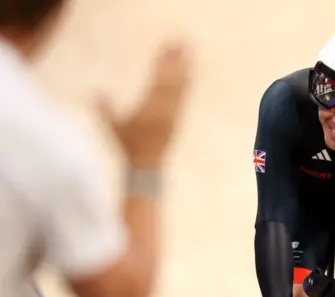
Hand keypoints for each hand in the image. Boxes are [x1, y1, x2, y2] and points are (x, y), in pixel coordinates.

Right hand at [97, 42, 190, 169]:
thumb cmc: (127, 147)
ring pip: (180, 87)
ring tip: (188, 51)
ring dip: (184, 68)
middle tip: (180, 41)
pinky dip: (187, 82)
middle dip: (175, 60)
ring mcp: (172, 115)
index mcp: (149, 111)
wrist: (147, 166)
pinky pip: (183, 96)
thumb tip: (95, 92)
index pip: (158, 82)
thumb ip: (105, 110)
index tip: (166, 48)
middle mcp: (164, 112)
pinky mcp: (177, 118)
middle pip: (171, 81)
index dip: (163, 64)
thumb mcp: (113, 128)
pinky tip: (190, 71)